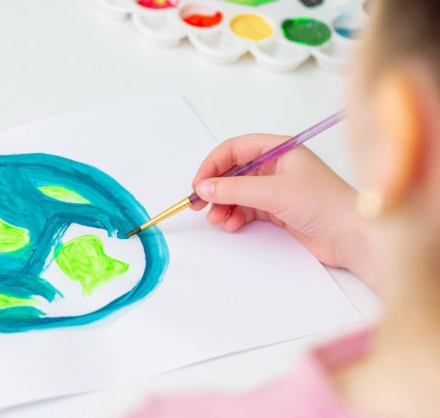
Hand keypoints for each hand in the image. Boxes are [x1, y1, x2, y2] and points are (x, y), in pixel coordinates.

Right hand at [192, 134, 373, 282]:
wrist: (353, 237)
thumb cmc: (327, 204)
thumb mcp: (274, 192)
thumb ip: (235, 189)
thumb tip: (205, 187)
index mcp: (280, 150)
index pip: (236, 149)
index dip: (214, 164)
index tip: (199, 182)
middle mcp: (277, 166)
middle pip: (234, 171)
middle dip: (215, 187)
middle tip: (199, 202)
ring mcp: (277, 189)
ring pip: (238, 192)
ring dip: (224, 205)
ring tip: (217, 218)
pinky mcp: (279, 210)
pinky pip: (247, 209)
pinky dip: (236, 216)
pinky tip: (232, 224)